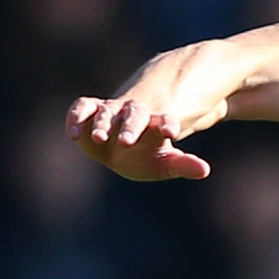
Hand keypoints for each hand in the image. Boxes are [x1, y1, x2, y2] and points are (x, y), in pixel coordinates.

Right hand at [66, 96, 212, 180]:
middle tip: (127, 141)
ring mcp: (112, 112)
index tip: (171, 131)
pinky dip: (77, 117)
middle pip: (135, 114)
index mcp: (157, 126)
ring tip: (100, 139)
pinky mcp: (91, 110)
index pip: (166, 121)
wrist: (122, 148)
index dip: (168, 124)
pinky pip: (83, 108)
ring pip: (108, 112)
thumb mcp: (166, 163)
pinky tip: (73, 135)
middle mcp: (135, 115)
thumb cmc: (147, 156)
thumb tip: (205, 170)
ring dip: (103, 124)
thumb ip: (184, 165)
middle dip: (132, 126)